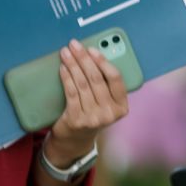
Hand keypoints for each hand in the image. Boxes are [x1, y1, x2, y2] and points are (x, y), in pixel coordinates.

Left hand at [46, 40, 129, 164]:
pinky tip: (63, 68)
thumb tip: (93, 56)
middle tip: (75, 45)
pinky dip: (66, 77)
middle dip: (84, 58)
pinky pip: (71, 92)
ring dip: (73, 65)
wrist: (75, 140)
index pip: (116, 79)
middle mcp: (110, 113)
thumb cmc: (92, 114)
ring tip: (66, 53)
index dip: (103, 62)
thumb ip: (106, 86)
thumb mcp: (106, 104)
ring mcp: (93, 117)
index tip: (92, 50)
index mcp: (122, 107)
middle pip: (97, 79)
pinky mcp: (77, 119)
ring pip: (83, 84)